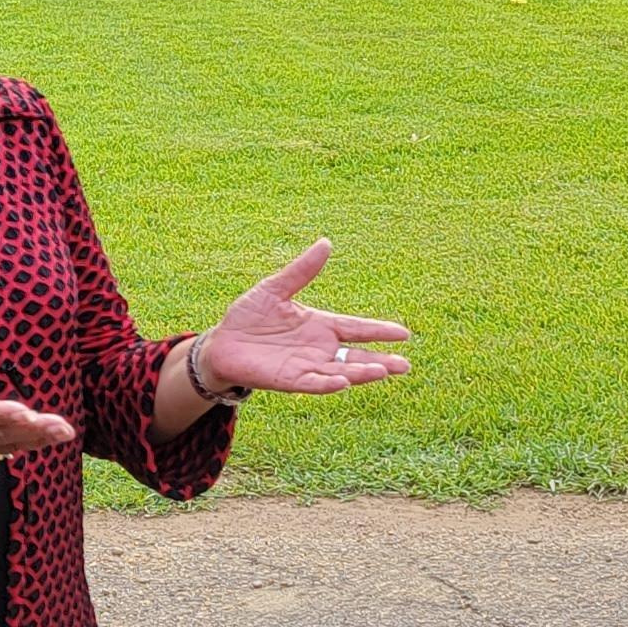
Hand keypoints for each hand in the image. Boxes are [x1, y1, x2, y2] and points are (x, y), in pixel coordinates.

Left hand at [190, 240, 412, 395]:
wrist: (222, 342)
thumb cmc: (250, 316)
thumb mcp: (276, 288)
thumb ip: (301, 270)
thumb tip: (325, 242)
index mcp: (321, 326)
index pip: (357, 329)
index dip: (379, 331)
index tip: (404, 333)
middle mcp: (319, 349)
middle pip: (358, 357)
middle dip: (382, 361)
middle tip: (405, 365)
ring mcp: (306, 366)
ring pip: (341, 372)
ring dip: (361, 373)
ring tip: (382, 370)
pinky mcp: (289, 380)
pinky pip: (312, 383)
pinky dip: (328, 383)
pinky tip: (343, 382)